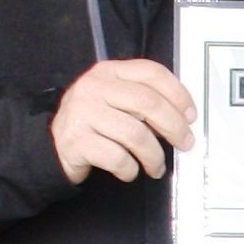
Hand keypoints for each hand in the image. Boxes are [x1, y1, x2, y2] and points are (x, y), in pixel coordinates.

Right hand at [52, 58, 196, 183]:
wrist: (52, 145)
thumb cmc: (93, 122)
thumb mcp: (114, 100)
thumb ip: (142, 100)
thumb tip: (182, 118)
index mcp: (109, 72)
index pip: (151, 72)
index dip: (177, 93)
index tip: (191, 114)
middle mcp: (94, 87)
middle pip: (148, 102)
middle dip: (174, 126)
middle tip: (186, 143)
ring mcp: (83, 113)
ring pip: (135, 134)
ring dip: (154, 156)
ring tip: (156, 167)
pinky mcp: (77, 142)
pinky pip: (117, 158)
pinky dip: (130, 169)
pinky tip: (130, 171)